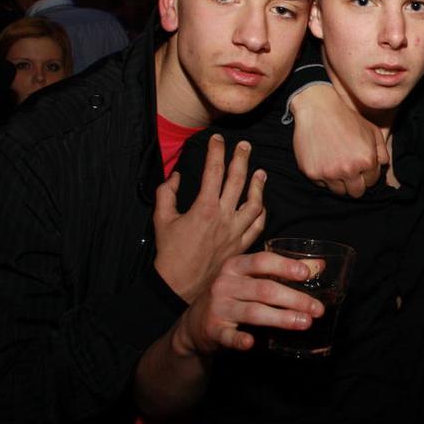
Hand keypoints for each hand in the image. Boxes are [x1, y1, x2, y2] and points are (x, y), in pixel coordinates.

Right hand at [154, 134, 266, 302]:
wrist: (179, 284)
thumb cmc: (169, 252)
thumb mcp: (161, 219)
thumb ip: (167, 193)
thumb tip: (176, 176)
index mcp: (203, 207)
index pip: (214, 171)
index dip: (217, 152)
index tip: (218, 140)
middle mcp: (223, 217)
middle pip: (238, 181)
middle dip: (242, 160)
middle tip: (246, 146)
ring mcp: (235, 232)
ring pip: (254, 203)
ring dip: (258, 186)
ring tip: (261, 172)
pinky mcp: (241, 245)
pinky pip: (257, 226)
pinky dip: (262, 213)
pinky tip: (262, 204)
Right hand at [171, 251, 323, 356]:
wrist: (195, 324)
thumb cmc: (232, 295)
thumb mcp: (251, 278)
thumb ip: (282, 270)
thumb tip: (319, 265)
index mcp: (235, 266)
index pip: (262, 261)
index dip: (285, 266)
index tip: (306, 274)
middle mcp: (225, 283)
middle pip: (264, 289)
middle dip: (294, 299)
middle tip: (317, 309)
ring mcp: (218, 307)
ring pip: (253, 312)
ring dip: (281, 318)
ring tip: (305, 323)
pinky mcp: (213, 330)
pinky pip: (228, 335)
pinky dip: (239, 339)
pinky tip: (251, 343)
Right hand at [290, 85, 388, 197]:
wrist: (318, 109)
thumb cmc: (347, 119)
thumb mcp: (372, 131)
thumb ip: (382, 151)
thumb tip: (384, 167)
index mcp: (366, 161)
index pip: (372, 181)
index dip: (367, 174)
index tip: (360, 166)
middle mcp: (349, 170)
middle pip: (356, 192)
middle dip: (356, 183)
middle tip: (349, 170)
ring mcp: (329, 173)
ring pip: (339, 191)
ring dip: (340, 182)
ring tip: (337, 164)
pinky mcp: (312, 173)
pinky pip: (322, 185)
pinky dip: (324, 177)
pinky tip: (325, 161)